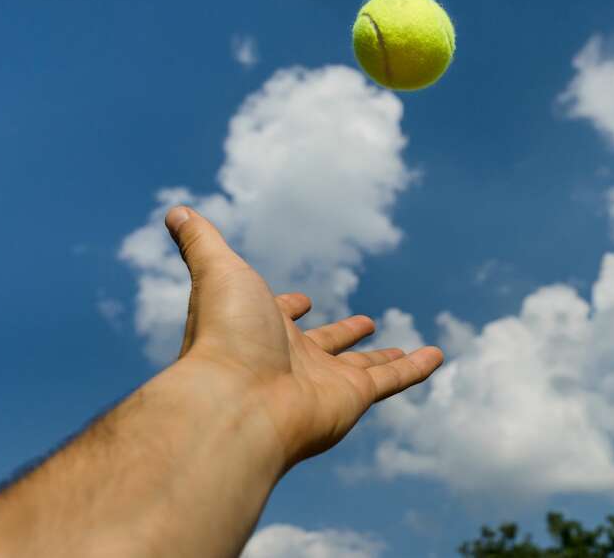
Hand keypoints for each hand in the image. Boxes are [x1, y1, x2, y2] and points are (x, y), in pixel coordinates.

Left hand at [164, 206, 442, 476]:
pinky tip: (438, 356)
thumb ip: (201, 241)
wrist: (236, 402)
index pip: (278, 316)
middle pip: (325, 346)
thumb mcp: (216, 269)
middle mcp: (292, 359)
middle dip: (341, 335)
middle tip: (363, 323)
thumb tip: (175, 211)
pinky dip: (416, 368)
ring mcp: (324, 381)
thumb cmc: (225, 334)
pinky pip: (393, 380)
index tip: (301, 301)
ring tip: (404, 347)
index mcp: (260, 328)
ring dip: (384, 357)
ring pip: (364, 367)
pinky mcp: (353, 398)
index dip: (288, 308)